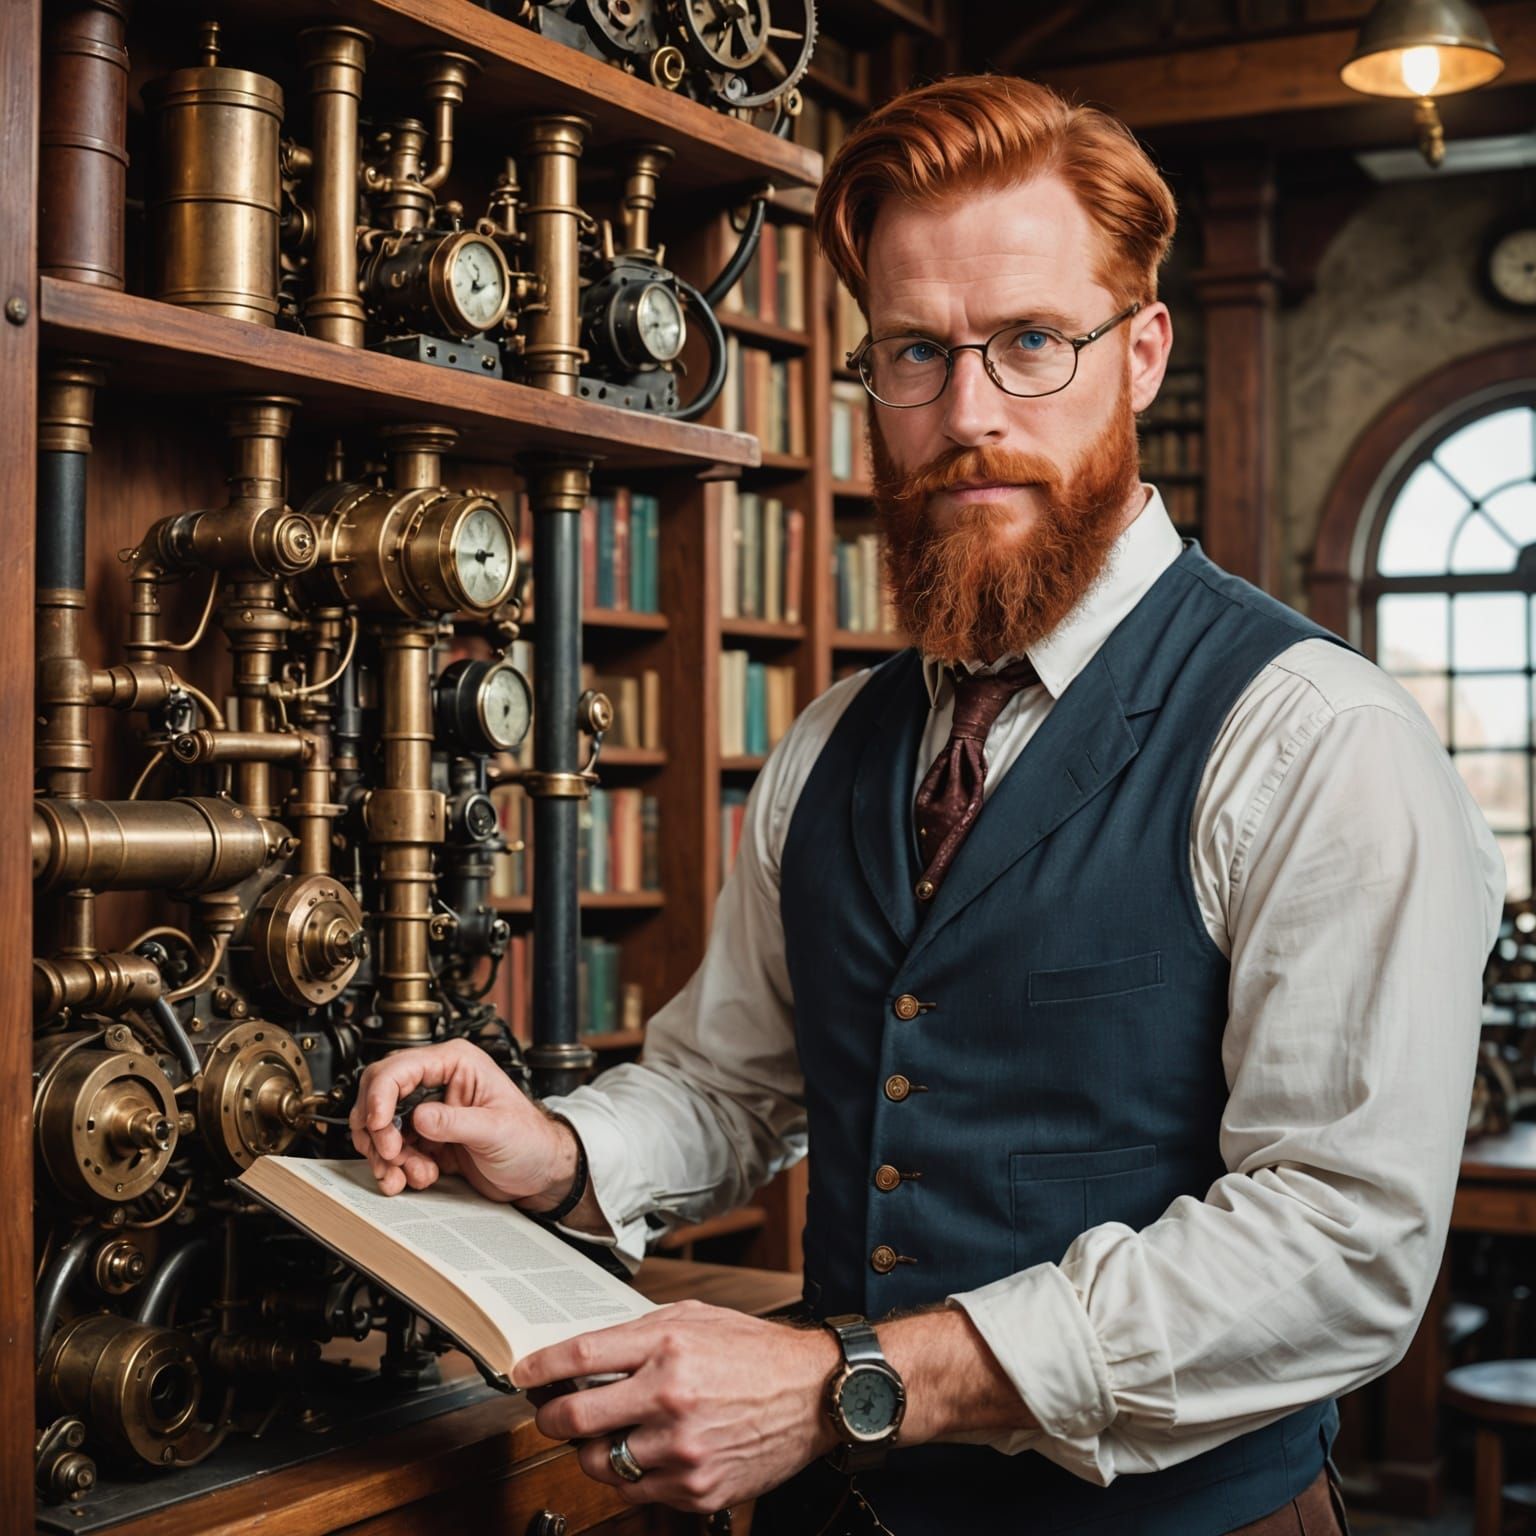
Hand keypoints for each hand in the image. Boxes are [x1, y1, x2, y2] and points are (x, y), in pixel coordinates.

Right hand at [348, 1038, 567, 1204]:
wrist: (538, 1172)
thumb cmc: (531, 1141)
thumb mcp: (496, 1130)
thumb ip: (456, 1122)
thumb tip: (419, 1117)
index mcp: (456, 1062)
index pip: (400, 1069)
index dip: (380, 1096)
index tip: (377, 1125)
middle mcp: (437, 1080)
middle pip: (379, 1094)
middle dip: (378, 1129)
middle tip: (390, 1155)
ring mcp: (428, 1109)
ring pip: (381, 1126)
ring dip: (387, 1155)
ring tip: (414, 1174)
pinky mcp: (425, 1137)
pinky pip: (391, 1149)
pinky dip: (393, 1167)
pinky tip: (413, 1178)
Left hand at [515, 1301, 840, 1513]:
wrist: (815, 1394)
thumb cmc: (756, 1352)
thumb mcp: (696, 1318)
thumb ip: (639, 1334)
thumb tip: (586, 1354)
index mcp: (667, 1346)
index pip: (580, 1358)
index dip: (540, 1368)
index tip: (524, 1374)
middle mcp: (669, 1398)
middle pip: (574, 1420)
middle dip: (551, 1418)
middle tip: (552, 1414)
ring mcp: (681, 1450)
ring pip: (600, 1465)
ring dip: (594, 1451)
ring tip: (611, 1434)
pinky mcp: (696, 1489)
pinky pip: (637, 1492)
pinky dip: (634, 1474)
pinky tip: (650, 1452)